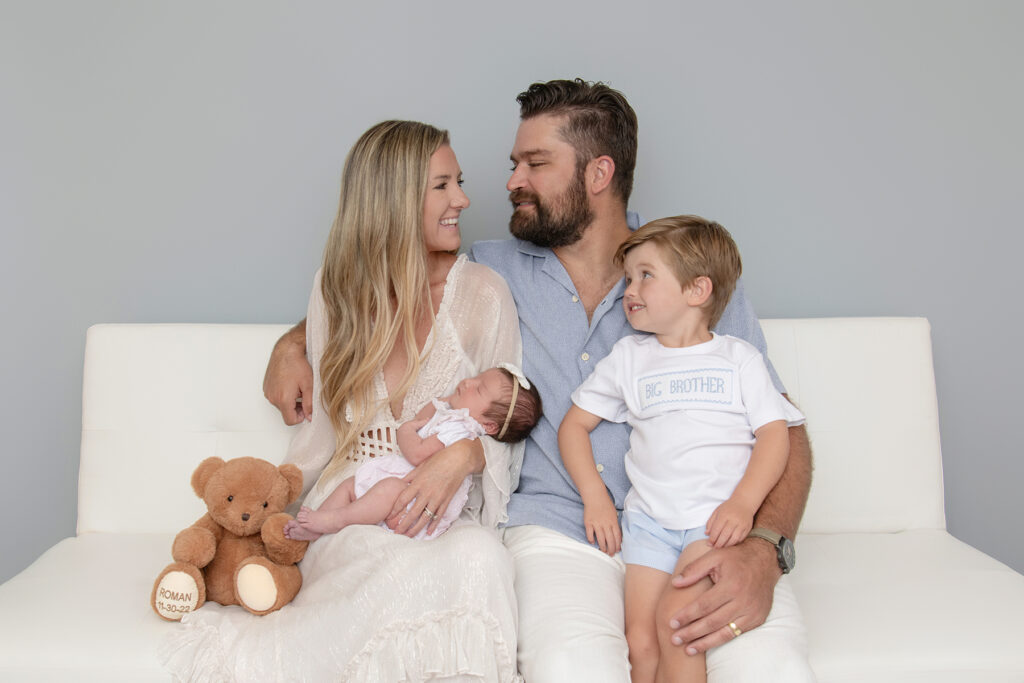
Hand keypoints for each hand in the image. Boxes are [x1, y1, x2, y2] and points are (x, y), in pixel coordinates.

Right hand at [263, 326, 312, 424]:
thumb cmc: (297, 364)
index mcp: (283, 399)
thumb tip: (310, 416)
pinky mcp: (266, 387)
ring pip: (281, 405)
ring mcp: (268, 392)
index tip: (306, 408)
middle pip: (286, 413)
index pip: (290, 421)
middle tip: (304, 394)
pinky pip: (276, 397)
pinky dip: (283, 394)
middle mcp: (272, 397)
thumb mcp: (309, 385)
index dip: (301, 417)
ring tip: (297, 387)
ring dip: (290, 400)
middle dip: (296, 407)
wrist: (286, 350)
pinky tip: (289, 384)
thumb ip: (310, 404)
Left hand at [386, 439, 480, 536]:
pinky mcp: (447, 500)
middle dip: (403, 524)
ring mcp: (438, 497)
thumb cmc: (440, 458)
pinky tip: (428, 531)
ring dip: (416, 528)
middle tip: (396, 533)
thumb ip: (411, 476)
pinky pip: (439, 515)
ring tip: (409, 536)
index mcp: (419, 482)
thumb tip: (400, 482)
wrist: (459, 459)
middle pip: (412, 512)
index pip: (403, 499)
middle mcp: (427, 492)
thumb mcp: (422, 465)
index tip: (389, 516)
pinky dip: (434, 524)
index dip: (395, 510)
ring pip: (425, 517)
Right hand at [583, 495, 620, 555]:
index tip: (618, 550)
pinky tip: (593, 542)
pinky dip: (591, 539)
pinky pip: (590, 534)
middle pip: (610, 540)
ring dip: (603, 546)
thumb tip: (617, 534)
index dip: (618, 544)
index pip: (617, 536)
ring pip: (601, 539)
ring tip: (603, 551)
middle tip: (611, 554)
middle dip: (611, 548)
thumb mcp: (614, 513)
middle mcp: (605, 524)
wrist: (595, 496)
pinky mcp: (588, 523)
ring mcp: (596, 523)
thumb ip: (615, 523)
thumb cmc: (605, 504)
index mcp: (613, 521)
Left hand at [667, 539, 779, 653]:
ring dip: (705, 643)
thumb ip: (693, 569)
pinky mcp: (757, 619)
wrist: (766, 561)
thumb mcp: (714, 556)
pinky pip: (736, 634)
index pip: (704, 605)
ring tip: (688, 649)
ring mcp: (752, 612)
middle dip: (692, 633)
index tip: (672, 623)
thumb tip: (675, 583)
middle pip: (713, 622)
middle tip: (675, 639)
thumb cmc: (736, 557)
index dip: (687, 615)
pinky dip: (720, 640)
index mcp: (730, 585)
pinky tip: (707, 644)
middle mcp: (743, 601)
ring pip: (725, 633)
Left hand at [705, 499, 753, 547]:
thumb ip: (711, 522)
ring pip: (733, 539)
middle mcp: (734, 520)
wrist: (744, 502)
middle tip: (714, 548)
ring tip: (721, 548)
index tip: (709, 543)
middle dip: (718, 544)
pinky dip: (734, 543)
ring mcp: (742, 524)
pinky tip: (729, 544)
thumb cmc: (728, 507)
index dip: (712, 538)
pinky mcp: (748, 528)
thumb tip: (706, 534)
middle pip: (725, 535)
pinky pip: (740, 539)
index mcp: (724, 515)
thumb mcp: (717, 511)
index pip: (717, 529)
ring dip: (726, 545)